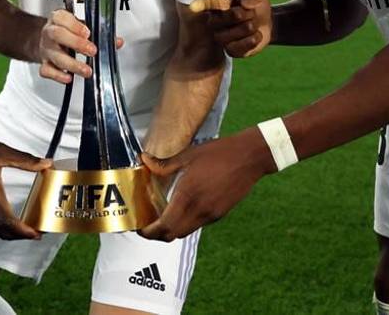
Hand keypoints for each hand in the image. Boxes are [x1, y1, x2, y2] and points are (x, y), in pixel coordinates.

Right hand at [0, 137, 50, 240]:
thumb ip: (24, 159)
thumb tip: (47, 163)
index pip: (7, 222)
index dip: (24, 232)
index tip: (38, 233)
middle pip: (3, 232)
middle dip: (21, 236)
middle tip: (37, 233)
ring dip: (12, 233)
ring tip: (27, 227)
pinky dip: (2, 226)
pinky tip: (10, 218)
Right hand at [33, 9, 121, 83]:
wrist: (50, 39)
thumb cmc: (67, 31)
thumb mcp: (81, 26)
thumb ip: (99, 33)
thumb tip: (117, 42)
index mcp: (58, 18)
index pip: (62, 17)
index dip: (75, 25)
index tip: (88, 33)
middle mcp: (50, 32)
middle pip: (58, 35)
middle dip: (76, 43)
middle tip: (92, 51)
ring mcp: (46, 48)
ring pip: (55, 55)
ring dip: (72, 64)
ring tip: (86, 70)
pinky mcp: (44, 63)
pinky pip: (47, 70)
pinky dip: (58, 75)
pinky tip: (69, 77)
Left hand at [137, 127, 274, 241]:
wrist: (249, 158)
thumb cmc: (218, 153)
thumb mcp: (188, 155)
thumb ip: (163, 164)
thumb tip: (144, 160)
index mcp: (188, 196)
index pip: (164, 226)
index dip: (149, 232)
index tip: (139, 227)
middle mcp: (199, 210)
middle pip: (172, 235)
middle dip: (157, 234)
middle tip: (148, 224)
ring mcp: (211, 214)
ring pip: (185, 231)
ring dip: (171, 229)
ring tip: (162, 216)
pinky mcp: (220, 213)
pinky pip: (197, 224)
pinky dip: (185, 222)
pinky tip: (182, 208)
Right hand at [190, 0, 271, 57]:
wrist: (267, 23)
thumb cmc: (256, 5)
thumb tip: (245, 2)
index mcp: (218, 3)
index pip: (207, 3)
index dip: (201, 5)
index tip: (194, 7)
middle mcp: (215, 21)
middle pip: (226, 17)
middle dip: (243, 14)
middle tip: (251, 13)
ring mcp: (221, 37)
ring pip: (234, 33)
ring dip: (250, 27)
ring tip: (253, 24)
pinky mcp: (231, 50)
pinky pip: (240, 47)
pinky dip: (253, 40)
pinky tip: (256, 35)